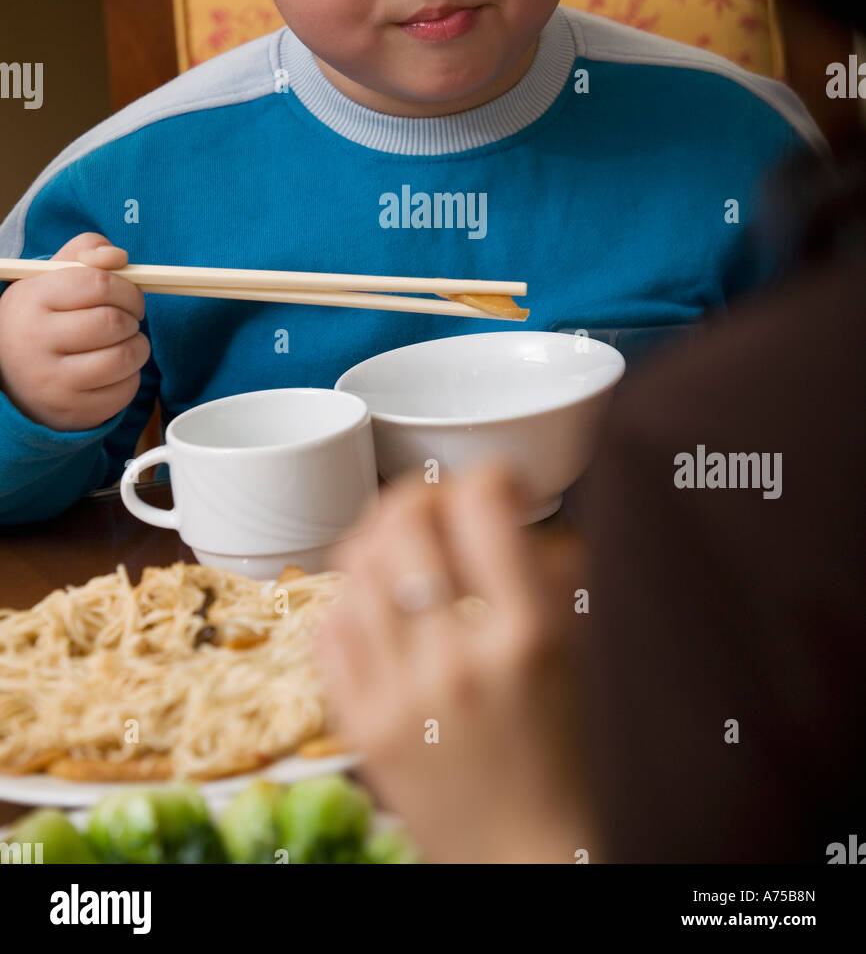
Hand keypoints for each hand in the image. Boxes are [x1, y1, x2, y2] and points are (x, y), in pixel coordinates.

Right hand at [0, 233, 149, 430]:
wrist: (10, 371)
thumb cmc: (44, 315)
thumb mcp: (54, 275)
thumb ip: (87, 251)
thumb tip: (119, 257)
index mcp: (31, 300)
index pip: (98, 284)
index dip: (127, 288)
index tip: (129, 295)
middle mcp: (35, 342)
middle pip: (113, 322)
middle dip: (133, 317)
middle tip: (127, 319)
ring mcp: (52, 382)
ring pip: (124, 357)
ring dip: (138, 346)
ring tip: (124, 342)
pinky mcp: (71, 411)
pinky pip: (125, 390)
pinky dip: (131, 375)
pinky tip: (114, 369)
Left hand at [319, 462, 592, 863]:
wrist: (531, 857)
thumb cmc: (572, 758)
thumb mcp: (585, 655)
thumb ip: (559, 575)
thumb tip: (526, 514)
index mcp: (530, 635)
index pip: (482, 503)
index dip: (492, 475)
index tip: (503, 490)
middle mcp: (458, 659)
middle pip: (405, 520)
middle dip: (425, 496)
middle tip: (444, 510)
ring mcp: (400, 693)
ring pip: (357, 564)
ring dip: (382, 540)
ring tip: (406, 552)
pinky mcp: (359, 725)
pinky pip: (329, 626)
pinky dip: (350, 599)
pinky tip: (378, 606)